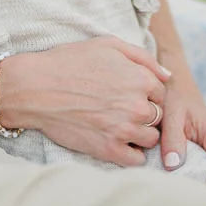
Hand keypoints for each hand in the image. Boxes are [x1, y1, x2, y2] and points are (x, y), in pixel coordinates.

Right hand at [0, 37, 171, 165]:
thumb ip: (144, 58)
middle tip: (122, 108)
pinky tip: (117, 141)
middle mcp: (136, 106)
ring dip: (140, 133)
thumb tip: (168, 76)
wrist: (36, 87)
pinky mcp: (108, 150)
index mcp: (140, 79)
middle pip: (158, 115)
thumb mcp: (109, 45)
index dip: (147, 92)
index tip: (130, 92)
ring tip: (119, 124)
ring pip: (151, 138)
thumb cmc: (71, 62)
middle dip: (145, 112)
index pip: (162, 93)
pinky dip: (131, 153)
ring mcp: (123, 130)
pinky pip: (136, 160)